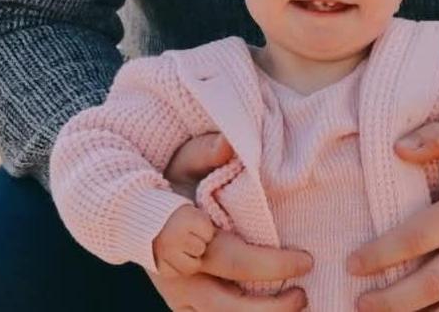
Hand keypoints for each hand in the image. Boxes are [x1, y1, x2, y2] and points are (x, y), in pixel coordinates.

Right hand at [149, 133, 311, 310]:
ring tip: (292, 303)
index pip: (234, 260)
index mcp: (183, 239)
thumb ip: (207, 151)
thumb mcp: (185, 159)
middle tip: (302, 294)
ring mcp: (177, 295)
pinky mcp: (180, 305)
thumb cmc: (169, 182)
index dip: (272, 265)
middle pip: (227, 305)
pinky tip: (268, 310)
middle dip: (270, 307)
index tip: (306, 260)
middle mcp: (178, 276)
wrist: (132, 210)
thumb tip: (228, 144)